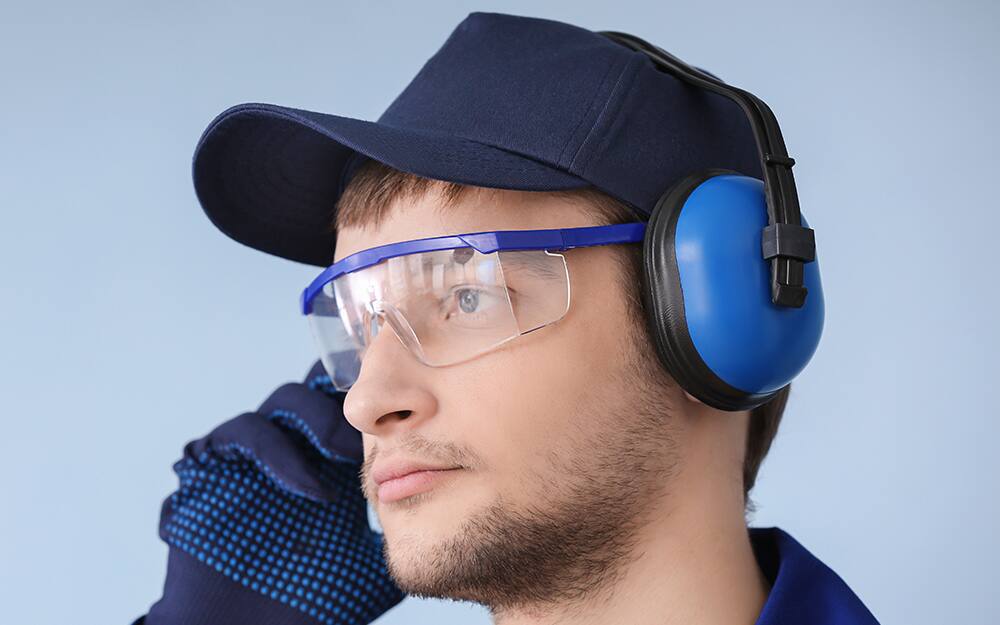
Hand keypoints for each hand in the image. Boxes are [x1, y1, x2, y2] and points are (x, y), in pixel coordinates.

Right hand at [135, 360, 403, 624]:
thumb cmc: (312, 601)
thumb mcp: (374, 561)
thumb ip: (407, 529)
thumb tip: (452, 509)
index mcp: (330, 458)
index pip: (353, 402)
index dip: (379, 400)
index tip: (409, 419)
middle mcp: (293, 444)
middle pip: (321, 386)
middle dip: (348, 398)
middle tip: (375, 427)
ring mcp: (253, 452)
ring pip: (286, 399)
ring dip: (319, 420)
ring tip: (345, 455)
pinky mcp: (214, 465)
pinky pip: (245, 433)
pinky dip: (280, 453)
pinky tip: (312, 489)